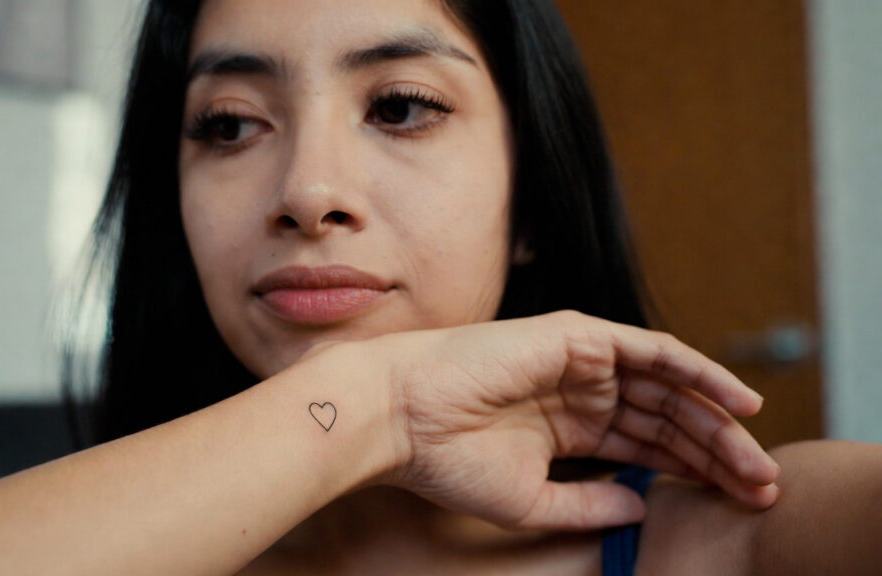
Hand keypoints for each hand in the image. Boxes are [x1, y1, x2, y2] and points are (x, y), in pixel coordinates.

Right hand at [371, 310, 778, 530]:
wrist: (403, 416)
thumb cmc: (448, 461)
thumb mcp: (532, 498)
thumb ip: (590, 502)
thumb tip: (644, 504)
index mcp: (567, 428)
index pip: (644, 448)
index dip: (691, 474)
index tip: (735, 501)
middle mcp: (580, 391)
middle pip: (666, 420)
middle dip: (715, 453)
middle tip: (760, 486)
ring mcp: (581, 361)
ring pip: (668, 388)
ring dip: (716, 421)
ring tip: (756, 456)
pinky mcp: (580, 335)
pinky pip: (655, 351)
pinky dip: (699, 371)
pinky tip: (738, 400)